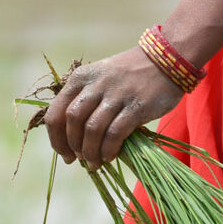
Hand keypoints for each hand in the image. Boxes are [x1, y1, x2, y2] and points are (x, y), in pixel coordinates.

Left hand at [44, 47, 184, 169]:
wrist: (166, 60)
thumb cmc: (131, 75)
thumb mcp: (100, 79)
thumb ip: (85, 101)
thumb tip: (74, 140)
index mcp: (80, 78)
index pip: (56, 112)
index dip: (56, 138)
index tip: (64, 154)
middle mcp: (95, 85)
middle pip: (72, 121)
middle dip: (72, 146)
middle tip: (80, 159)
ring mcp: (116, 95)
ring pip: (92, 130)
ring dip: (91, 152)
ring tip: (95, 163)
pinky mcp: (135, 107)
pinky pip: (114, 133)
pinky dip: (108, 149)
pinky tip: (110, 156)